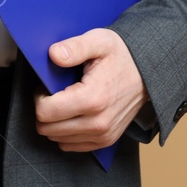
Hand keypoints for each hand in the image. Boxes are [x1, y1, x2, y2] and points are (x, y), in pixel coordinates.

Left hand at [32, 28, 148, 152]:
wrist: (147, 72)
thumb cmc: (121, 55)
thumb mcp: (99, 41)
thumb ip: (74, 47)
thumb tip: (53, 54)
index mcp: (92, 99)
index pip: (45, 112)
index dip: (39, 97)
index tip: (46, 85)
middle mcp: (98, 123)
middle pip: (48, 128)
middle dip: (45, 109)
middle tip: (55, 92)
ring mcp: (102, 135)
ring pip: (57, 139)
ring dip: (55, 122)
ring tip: (66, 101)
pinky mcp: (105, 141)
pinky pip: (70, 146)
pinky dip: (65, 132)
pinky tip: (73, 113)